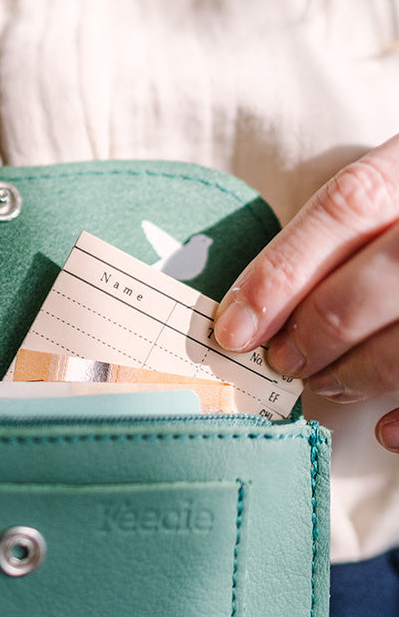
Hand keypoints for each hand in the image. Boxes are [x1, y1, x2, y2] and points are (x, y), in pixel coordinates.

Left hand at [213, 136, 398, 450]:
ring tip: (324, 382)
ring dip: (359, 372)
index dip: (280, 273)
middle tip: (279, 361)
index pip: (347, 208)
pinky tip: (388, 432)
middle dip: (314, 332)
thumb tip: (252, 308)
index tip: (234, 328)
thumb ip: (342, 230)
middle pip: (380, 278)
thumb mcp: (395, 184)